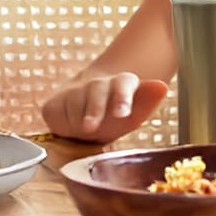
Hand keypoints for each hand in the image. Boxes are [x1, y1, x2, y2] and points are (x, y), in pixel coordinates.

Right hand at [42, 72, 170, 144]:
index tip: (122, 114)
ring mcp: (73, 91)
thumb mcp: (134, 115)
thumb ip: (147, 101)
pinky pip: (55, 113)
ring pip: (74, 105)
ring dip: (78, 123)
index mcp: (121, 83)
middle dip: (93, 110)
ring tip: (86, 133)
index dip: (122, 98)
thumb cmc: (115, 117)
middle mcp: (96, 84)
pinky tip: (70, 128)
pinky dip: (62, 124)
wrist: (87, 116)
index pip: (123, 84)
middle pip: (95, 92)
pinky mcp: (54, 102)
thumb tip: (161, 86)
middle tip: (90, 128)